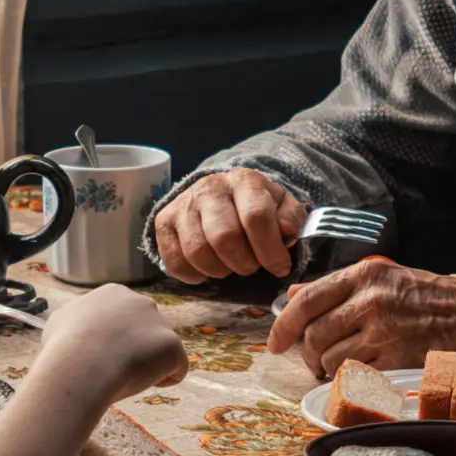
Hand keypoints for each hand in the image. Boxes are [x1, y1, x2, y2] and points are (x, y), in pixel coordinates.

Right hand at [39, 283, 190, 402]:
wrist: (80, 364)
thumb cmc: (63, 347)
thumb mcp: (59, 323)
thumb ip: (76, 322)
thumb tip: (74, 329)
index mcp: (113, 294)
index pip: (123, 317)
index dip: (114, 339)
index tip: (102, 356)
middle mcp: (141, 302)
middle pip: (145, 331)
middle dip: (135, 350)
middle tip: (114, 369)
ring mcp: (160, 323)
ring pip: (161, 350)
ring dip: (148, 365)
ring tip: (125, 379)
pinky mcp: (173, 347)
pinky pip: (177, 368)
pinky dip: (165, 379)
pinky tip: (143, 385)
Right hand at [151, 169, 307, 281]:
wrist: (219, 195)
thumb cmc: (255, 206)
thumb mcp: (281, 206)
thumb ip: (291, 218)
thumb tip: (286, 232)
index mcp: (244, 181)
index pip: (256, 218)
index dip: (270, 251)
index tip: (279, 267)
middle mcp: (210, 188)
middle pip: (224, 237)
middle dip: (244, 263)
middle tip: (251, 266)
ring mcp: (183, 205)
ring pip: (198, 252)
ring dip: (220, 270)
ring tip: (230, 265)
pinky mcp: (164, 222)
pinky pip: (175, 261)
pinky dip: (194, 275)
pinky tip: (207, 268)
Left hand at [267, 263, 455, 379]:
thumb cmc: (437, 298)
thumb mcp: (386, 279)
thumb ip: (339, 289)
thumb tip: (293, 294)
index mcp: (365, 274)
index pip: (305, 300)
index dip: (282, 325)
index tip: (275, 341)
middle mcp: (370, 299)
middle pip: (314, 334)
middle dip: (308, 355)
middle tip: (316, 363)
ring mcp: (384, 329)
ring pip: (331, 359)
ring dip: (329, 370)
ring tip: (342, 371)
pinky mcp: (399, 357)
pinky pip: (356, 377)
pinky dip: (351, 383)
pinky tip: (361, 381)